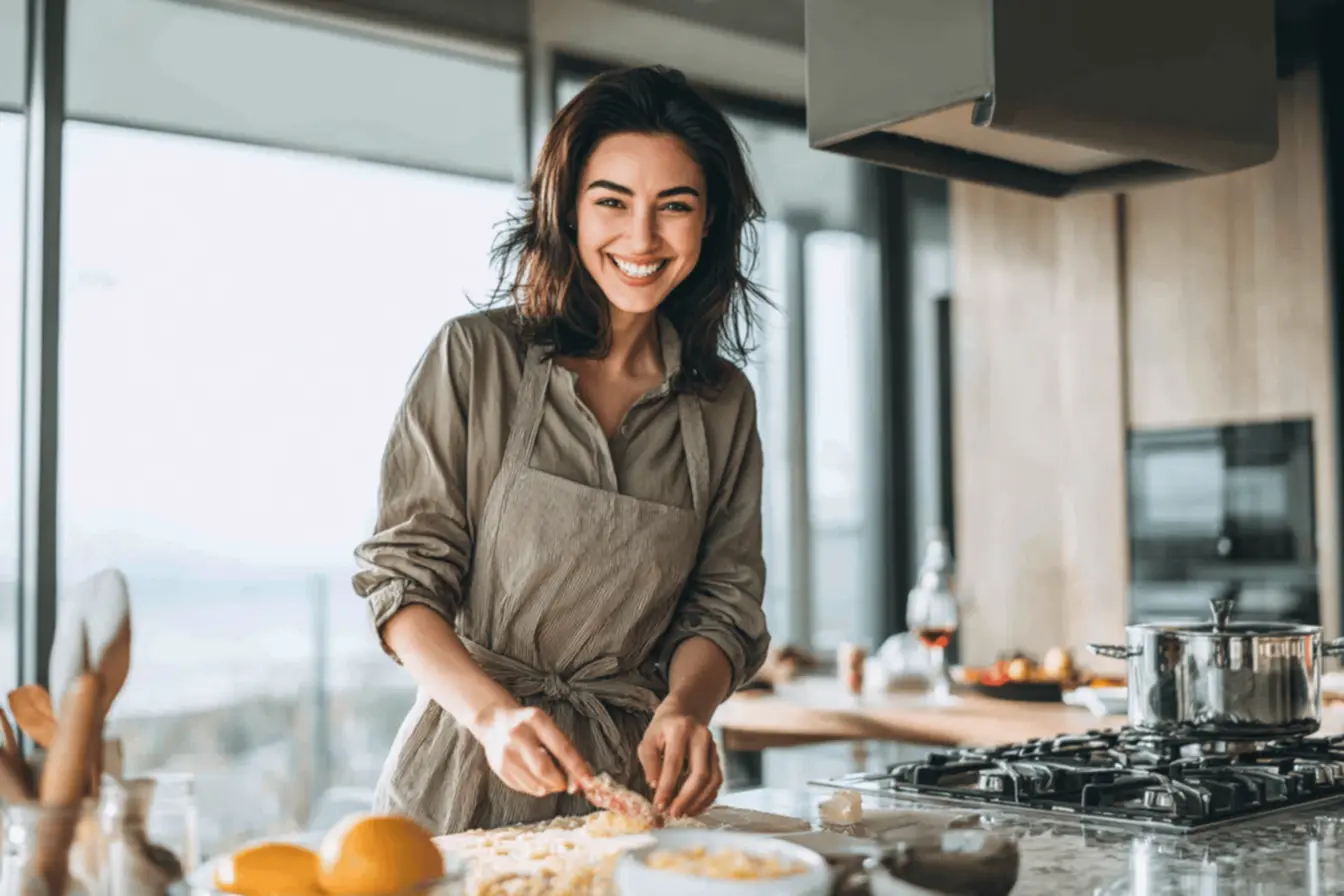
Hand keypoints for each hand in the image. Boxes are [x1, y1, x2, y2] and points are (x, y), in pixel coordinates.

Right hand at [471, 704, 591, 797]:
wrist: (494, 721)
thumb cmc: (528, 725)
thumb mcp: (546, 726)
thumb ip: (563, 748)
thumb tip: (581, 777)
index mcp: (536, 719)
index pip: (561, 747)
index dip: (577, 767)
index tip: (589, 781)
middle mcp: (518, 734)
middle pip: (544, 769)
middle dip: (560, 782)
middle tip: (566, 784)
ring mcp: (506, 752)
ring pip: (534, 783)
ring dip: (549, 788)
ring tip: (551, 781)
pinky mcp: (498, 767)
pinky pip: (523, 788)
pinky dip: (535, 788)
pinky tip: (535, 779)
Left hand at [637, 699, 721, 817]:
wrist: (682, 714)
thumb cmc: (662, 731)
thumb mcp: (648, 741)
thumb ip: (650, 763)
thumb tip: (655, 786)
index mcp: (681, 729)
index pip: (675, 763)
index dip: (667, 787)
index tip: (658, 805)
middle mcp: (702, 736)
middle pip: (700, 773)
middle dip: (686, 798)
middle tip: (673, 813)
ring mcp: (714, 747)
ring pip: (713, 780)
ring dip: (698, 801)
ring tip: (683, 813)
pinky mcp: (718, 757)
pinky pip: (717, 782)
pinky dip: (706, 798)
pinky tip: (693, 807)